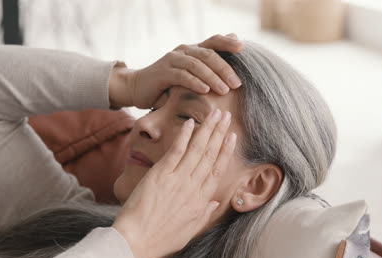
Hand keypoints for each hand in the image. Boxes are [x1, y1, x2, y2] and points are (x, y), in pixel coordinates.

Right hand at [109, 33, 243, 108]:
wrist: (137, 88)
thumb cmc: (167, 84)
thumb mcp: (189, 76)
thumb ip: (207, 68)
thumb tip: (229, 66)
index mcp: (191, 50)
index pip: (213, 41)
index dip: (228, 42)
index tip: (243, 48)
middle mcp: (183, 51)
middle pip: (208, 54)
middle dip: (225, 69)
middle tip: (237, 83)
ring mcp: (172, 60)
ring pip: (196, 65)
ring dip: (212, 78)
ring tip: (225, 90)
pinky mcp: (162, 73)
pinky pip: (181, 76)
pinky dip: (195, 82)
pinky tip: (205, 91)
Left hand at [112, 109, 236, 257]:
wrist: (137, 241)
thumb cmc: (161, 239)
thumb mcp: (190, 231)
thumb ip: (204, 214)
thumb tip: (214, 202)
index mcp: (201, 200)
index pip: (217, 169)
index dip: (226, 151)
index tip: (233, 137)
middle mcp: (193, 186)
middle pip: (210, 154)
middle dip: (219, 133)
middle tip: (226, 116)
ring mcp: (177, 179)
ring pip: (197, 149)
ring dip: (207, 129)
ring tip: (215, 114)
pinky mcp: (160, 174)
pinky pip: (176, 150)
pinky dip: (184, 136)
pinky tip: (190, 123)